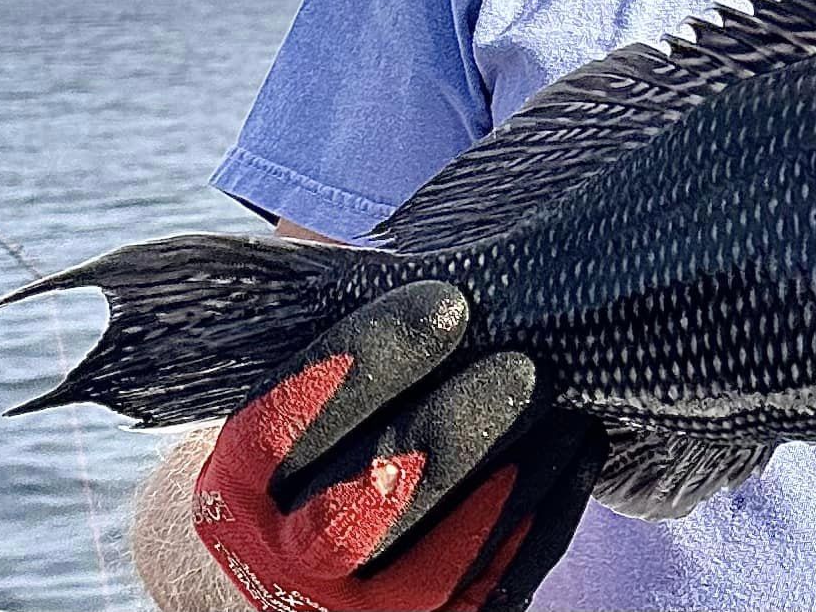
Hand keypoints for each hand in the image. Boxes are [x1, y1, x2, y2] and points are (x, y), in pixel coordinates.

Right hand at [192, 280, 605, 611]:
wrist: (286, 563)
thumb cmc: (318, 431)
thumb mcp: (295, 381)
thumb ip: (320, 324)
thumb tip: (380, 239)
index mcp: (234, 486)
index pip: (284, 427)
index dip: (369, 359)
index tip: (447, 302)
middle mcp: (281, 563)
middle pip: (361, 507)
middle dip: (449, 431)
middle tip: (520, 365)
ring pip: (434, 565)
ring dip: (513, 474)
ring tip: (565, 399)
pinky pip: (489, 594)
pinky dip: (542, 522)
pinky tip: (581, 451)